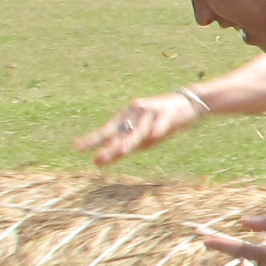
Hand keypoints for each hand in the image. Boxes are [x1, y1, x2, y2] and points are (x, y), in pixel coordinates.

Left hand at [78, 93, 200, 165]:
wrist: (189, 104)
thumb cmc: (163, 123)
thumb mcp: (144, 138)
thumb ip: (124, 147)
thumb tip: (100, 161)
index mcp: (127, 119)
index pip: (107, 131)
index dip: (93, 140)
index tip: (76, 147)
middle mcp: (134, 113)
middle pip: (121, 132)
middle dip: (111, 146)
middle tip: (99, 157)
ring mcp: (150, 112)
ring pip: (139, 128)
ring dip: (131, 140)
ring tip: (123, 150)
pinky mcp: (167, 112)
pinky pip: (161, 121)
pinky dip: (158, 128)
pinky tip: (155, 134)